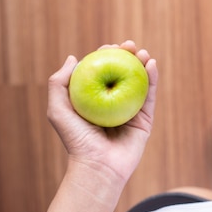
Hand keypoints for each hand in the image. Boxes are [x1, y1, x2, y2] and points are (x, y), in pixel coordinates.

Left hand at [47, 40, 158, 182]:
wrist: (98, 166)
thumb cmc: (76, 140)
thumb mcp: (58, 110)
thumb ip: (59, 84)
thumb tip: (74, 58)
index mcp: (95, 99)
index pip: (102, 71)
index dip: (107, 55)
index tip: (110, 46)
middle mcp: (114, 102)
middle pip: (123, 73)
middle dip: (128, 55)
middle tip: (130, 45)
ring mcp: (131, 109)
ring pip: (139, 81)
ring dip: (143, 63)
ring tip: (144, 52)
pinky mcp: (146, 118)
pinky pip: (150, 95)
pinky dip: (153, 78)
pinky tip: (152, 64)